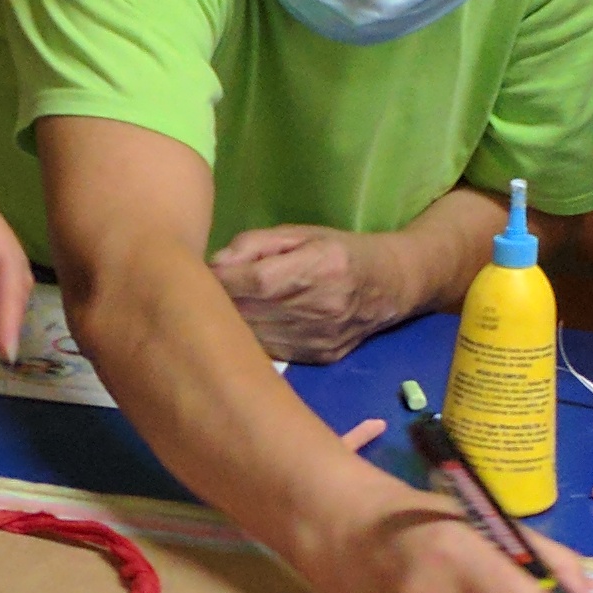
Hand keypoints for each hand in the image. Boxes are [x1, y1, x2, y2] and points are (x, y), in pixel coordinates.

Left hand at [206, 223, 402, 361]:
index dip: (223, 278)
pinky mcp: (317, 359)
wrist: (390, 287)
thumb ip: (255, 244)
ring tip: (229, 306)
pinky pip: (269, 351)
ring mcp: (320, 338)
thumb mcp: (301, 234)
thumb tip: (215, 264)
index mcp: (321, 267)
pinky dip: (254, 338)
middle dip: (221, 301)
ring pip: (255, 336)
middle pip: (250, 311)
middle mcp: (322, 307)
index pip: (257, 280)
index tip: (203, 273)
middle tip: (207, 289)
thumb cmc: (340, 251)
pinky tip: (255, 324)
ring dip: (234, 323)